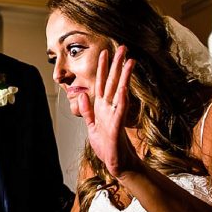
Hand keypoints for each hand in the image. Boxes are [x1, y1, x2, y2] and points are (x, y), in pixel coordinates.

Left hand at [77, 46, 140, 177]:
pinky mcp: (117, 126)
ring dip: (124, 77)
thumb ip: (87, 110)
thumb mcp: (91, 126)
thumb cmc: (106, 146)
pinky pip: (120, 110)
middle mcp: (109, 108)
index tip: (104, 52)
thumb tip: (82, 95)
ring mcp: (115, 115)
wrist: (116, 163)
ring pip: (120, 91)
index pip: (101, 83)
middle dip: (117, 65)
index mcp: (102, 107)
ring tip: (130, 62)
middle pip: (112, 82)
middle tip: (123, 48)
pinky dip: (122, 99)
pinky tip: (124, 87)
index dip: (102, 68)